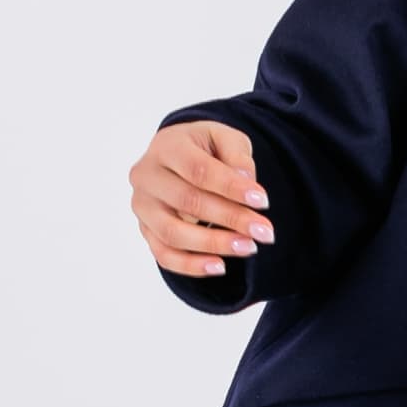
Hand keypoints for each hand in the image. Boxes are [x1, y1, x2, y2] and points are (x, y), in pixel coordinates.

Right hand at [129, 120, 274, 277]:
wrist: (179, 159)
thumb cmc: (206, 149)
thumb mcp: (226, 139)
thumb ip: (237, 155)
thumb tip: (246, 179)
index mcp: (167, 146)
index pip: (198, 170)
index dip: (231, 187)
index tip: (263, 202)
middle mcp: (146, 176)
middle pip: (188, 202)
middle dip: (231, 219)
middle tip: (264, 232)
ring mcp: (142, 205)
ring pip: (173, 233)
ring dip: (214, 244)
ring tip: (248, 248)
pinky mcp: (145, 230)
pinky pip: (164, 255)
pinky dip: (191, 265)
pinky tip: (220, 267)